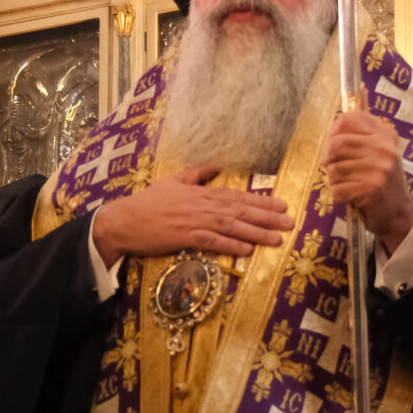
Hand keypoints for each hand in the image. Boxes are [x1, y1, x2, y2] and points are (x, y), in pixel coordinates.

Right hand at [89, 164, 288, 267]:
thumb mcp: (174, 180)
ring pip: (232, 226)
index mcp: (201, 192)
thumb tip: (218, 161)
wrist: (124, 220)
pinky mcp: (185, 237)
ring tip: (276, 239)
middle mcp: (202, 205)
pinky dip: (231, 246)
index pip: (237, 196)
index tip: (282, 205)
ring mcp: (194, 221)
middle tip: (289, 223)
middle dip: (267, 217)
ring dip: (256, 233)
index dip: (261, 201)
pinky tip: (247, 250)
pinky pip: (213, 242)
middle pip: (240, 211)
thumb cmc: (148, 202)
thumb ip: (198, 172)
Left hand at [322, 110, 412, 251]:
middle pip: (335, 145)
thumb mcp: (379, 147)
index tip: (336, 148)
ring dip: (336, 181)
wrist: (398, 212)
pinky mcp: (372, 189)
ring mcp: (379, 168)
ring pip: (334, 169)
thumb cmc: (382, 179)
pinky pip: (337, 189)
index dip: (333, 134)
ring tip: (351, 185)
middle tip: (339, 171)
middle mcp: (384, 147)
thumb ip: (365, 123)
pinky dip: (340, 197)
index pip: (347, 119)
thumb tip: (360, 89)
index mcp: (384, 133)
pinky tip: (353, 198)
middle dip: (330, 161)